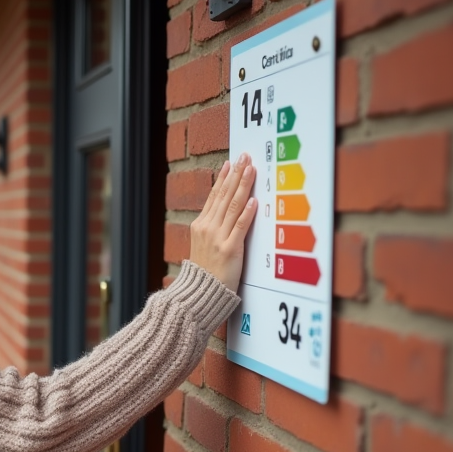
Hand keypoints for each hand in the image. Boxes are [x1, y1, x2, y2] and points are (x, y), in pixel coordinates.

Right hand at [189, 152, 256, 292]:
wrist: (200, 294)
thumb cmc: (206, 273)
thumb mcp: (203, 246)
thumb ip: (213, 228)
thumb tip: (225, 213)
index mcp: (200, 226)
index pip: (213, 196)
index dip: (223, 178)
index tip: (231, 163)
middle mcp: (207, 228)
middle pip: (223, 196)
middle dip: (235, 175)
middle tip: (244, 157)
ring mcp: (218, 238)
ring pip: (232, 206)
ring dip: (242, 186)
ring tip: (250, 170)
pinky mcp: (230, 249)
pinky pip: (239, 227)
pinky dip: (246, 213)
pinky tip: (252, 200)